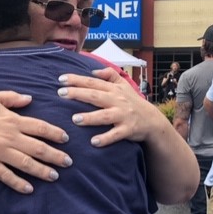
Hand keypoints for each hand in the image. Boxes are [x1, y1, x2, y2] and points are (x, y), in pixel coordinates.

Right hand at [0, 92, 71, 193]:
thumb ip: (12, 98)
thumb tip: (30, 99)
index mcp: (11, 119)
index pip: (40, 127)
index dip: (55, 134)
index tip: (66, 139)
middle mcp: (8, 136)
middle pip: (38, 148)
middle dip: (56, 156)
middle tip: (68, 162)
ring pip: (26, 164)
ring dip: (43, 171)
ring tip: (55, 176)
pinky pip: (6, 176)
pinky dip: (18, 183)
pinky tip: (29, 189)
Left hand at [56, 67, 198, 203]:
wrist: (152, 121)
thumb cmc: (133, 102)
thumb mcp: (124, 86)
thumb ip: (109, 75)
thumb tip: (93, 71)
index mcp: (113, 90)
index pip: (92, 82)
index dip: (77, 79)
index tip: (60, 79)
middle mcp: (117, 101)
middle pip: (95, 95)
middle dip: (78, 94)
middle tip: (61, 94)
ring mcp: (123, 116)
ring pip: (105, 116)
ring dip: (90, 118)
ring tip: (75, 119)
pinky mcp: (128, 130)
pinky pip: (116, 135)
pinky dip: (106, 138)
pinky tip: (94, 142)